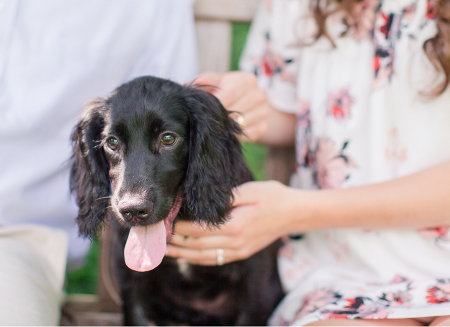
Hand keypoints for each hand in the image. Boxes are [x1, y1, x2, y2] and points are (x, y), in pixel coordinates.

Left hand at [165, 180, 291, 265]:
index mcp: (235, 226)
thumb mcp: (250, 190)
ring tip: (163, 249)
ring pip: (203, 256)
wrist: (294, 213)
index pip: (197, 229)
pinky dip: (196, 258)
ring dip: (181, 253)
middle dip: (174, 241)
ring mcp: (238, 251)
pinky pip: (214, 259)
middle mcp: (235, 243)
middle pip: (196, 245)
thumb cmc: (272, 196)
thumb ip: (225, 199)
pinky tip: (183, 255)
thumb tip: (201, 201)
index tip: (164, 220)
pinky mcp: (240, 253)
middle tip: (156, 236)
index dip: (178, 226)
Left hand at [194, 71, 268, 141]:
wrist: (245, 101)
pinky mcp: (263, 127)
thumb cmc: (225, 89)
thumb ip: (207, 80)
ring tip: (217, 124)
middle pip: (235, 112)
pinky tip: (228, 130)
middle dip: (219, 117)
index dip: (216, 105)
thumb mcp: (216, 81)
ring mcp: (263, 112)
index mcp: (246, 79)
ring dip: (226, 128)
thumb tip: (198, 82)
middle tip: (208, 120)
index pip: (230, 96)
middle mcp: (258, 95)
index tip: (204, 110)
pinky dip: (235, 136)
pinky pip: (246, 136)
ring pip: (240, 126)